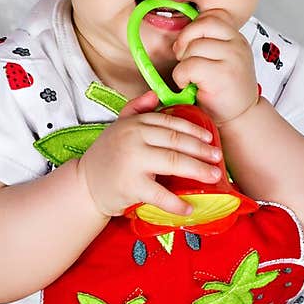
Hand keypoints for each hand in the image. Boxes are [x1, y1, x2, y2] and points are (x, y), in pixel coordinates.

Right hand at [77, 90, 224, 218]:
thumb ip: (136, 109)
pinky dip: (177, 203)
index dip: (194, 130)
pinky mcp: (131, 185)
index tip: (210, 138)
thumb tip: (155, 95)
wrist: (85, 185)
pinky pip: (160, 195)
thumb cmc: (106, 157)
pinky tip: (189, 208)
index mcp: (135, 123)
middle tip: (218, 157)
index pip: (170, 124)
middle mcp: (134, 138)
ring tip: (213, 176)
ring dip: (198, 170)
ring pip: (173, 162)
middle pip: (176, 141)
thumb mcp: (118, 127)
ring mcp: (133, 161)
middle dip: (201, 150)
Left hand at [171, 8, 258, 125]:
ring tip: (189, 76)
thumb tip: (182, 36)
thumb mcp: (223, 61)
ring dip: (183, 63)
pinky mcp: (222, 73)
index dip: (195, 28)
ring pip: (193, 47)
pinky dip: (181, 76)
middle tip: (183, 58)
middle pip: (201, 26)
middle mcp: (237, 45)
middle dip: (185, 41)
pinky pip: (188, 65)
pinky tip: (188, 85)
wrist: (241, 119)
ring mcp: (232, 58)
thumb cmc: (226, 93)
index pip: (213, 16)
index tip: (190, 44)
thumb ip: (210, 44)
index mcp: (236, 39)